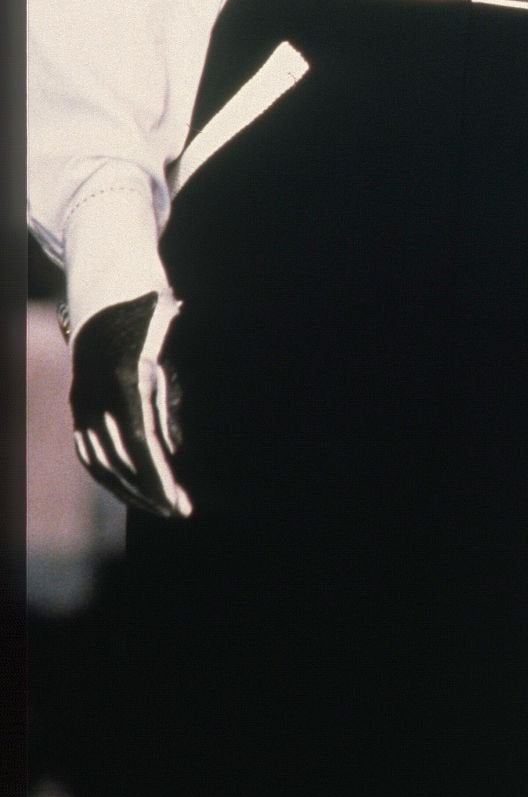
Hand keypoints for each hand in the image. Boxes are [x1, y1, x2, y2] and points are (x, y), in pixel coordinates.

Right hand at [68, 292, 191, 517]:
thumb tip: (171, 448)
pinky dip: (105, 473)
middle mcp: (97, 392)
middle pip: (121, 457)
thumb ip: (167, 396)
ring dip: (129, 488)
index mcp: (126, 376)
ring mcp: (83, 397)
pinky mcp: (79, 401)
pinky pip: (87, 447)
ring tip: (159, 506)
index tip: (180, 503)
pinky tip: (128, 488)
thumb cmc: (153, 311)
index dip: (160, 478)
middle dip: (151, 490)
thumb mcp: (171, 348)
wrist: (109, 285)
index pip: (141, 442)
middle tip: (179, 511)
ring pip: (99, 458)